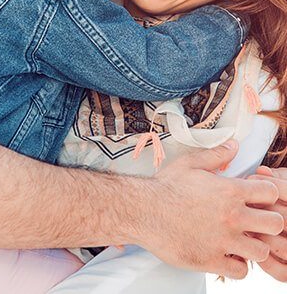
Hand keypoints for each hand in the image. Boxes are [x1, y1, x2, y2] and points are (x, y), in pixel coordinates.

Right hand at [140, 141, 282, 279]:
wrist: (143, 210)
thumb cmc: (165, 187)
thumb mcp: (191, 163)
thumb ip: (217, 155)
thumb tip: (234, 146)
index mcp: (230, 191)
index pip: (271, 192)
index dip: (267, 194)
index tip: (258, 197)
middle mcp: (232, 217)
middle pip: (275, 224)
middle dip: (269, 221)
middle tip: (256, 221)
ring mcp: (223, 241)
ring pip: (262, 251)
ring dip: (255, 246)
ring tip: (243, 241)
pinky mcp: (212, 260)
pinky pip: (241, 271)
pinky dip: (238, 265)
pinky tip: (228, 254)